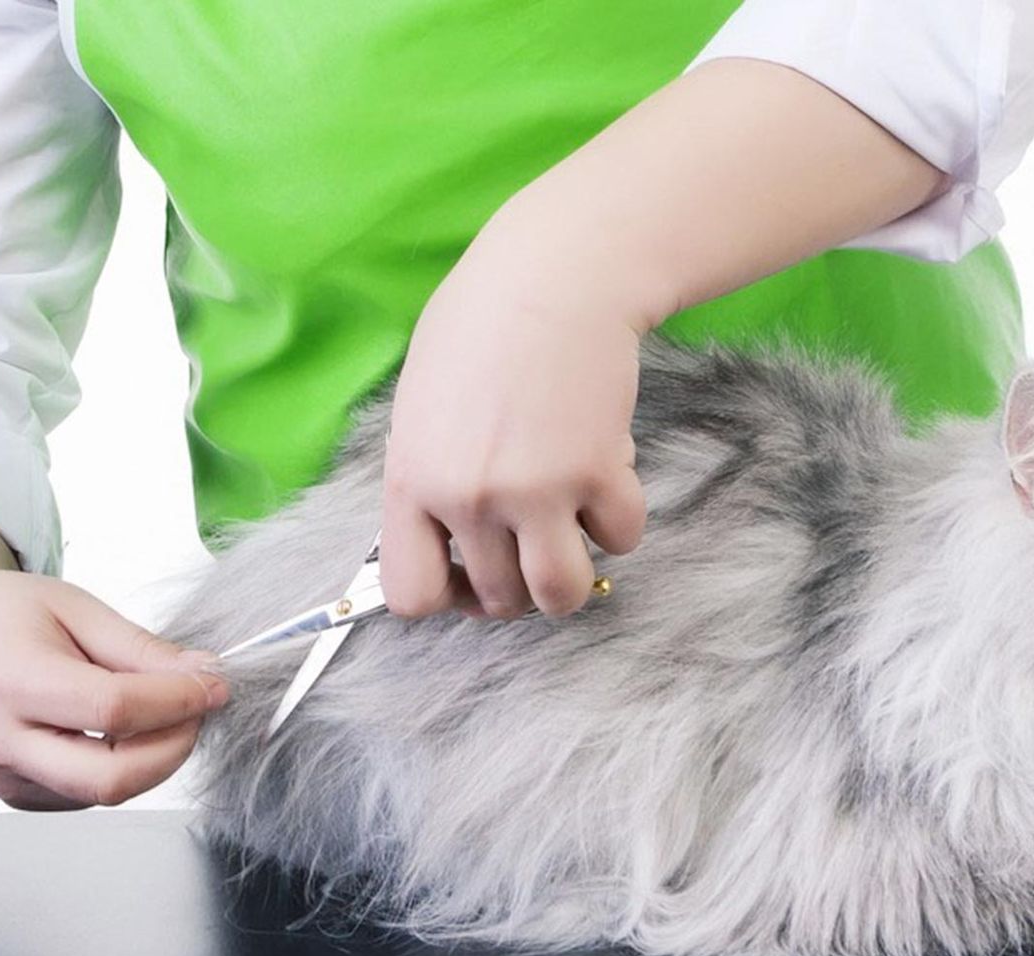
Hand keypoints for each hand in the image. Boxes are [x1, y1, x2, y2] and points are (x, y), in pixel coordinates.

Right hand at [0, 507, 228, 809]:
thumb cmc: (3, 612)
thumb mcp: (77, 607)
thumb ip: (141, 649)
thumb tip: (203, 677)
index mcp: (12, 681)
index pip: (114, 710)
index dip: (177, 702)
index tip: (213, 685)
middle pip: (110, 778)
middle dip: (173, 748)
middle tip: (197, 711)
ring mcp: (1, 775)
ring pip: (103, 794)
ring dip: (151, 760)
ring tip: (159, 712)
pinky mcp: (12, 793)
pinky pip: (84, 796)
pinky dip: (119, 768)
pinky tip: (119, 731)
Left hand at [380, 226, 647, 619]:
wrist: (553, 275)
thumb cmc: (483, 326)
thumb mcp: (423, 408)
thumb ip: (430, 479)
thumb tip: (446, 543)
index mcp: (412, 479)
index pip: (413, 595)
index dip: (449, 598)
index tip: (472, 575)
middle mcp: (467, 497)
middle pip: (499, 600)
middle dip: (522, 584)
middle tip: (537, 541)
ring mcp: (533, 490)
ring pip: (560, 594)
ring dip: (573, 578)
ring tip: (574, 533)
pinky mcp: (597, 472)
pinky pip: (619, 538)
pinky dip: (620, 519)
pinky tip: (608, 473)